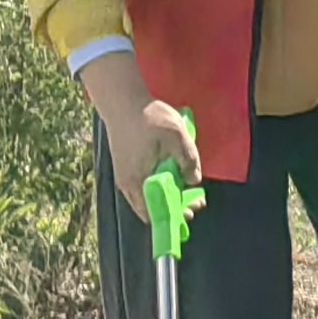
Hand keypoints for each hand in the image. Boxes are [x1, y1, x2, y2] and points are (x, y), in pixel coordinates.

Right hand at [76, 53, 197, 198]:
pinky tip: (170, 177)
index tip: (192, 209)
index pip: (155, 212)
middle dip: (174, 207)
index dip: (175, 215)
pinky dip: (156, 188)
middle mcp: (127, 184)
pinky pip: (141, 188)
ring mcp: (123, 177)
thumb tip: (194, 181)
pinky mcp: (124, 168)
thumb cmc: (150, 119)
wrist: (123, 103)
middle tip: (194, 199)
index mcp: (138, 180)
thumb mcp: (177, 135)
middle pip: (150, 208)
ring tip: (185, 189)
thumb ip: (188, 159)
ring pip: (145, 198)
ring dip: (166, 197)